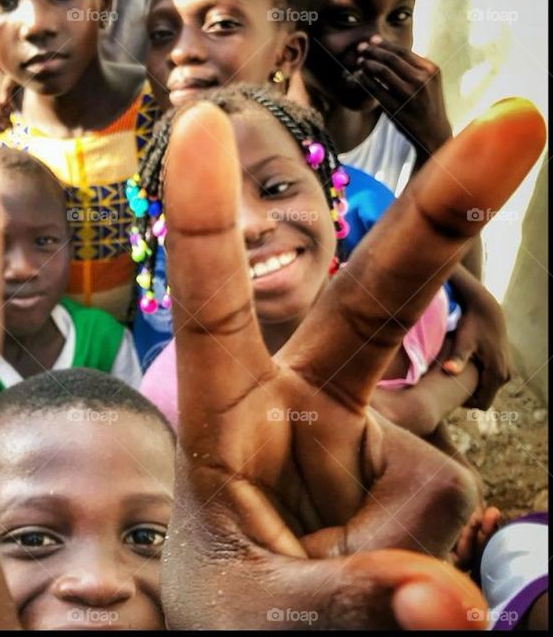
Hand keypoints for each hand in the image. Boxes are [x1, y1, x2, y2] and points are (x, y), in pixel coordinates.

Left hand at [160, 97, 544, 627]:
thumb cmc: (230, 618)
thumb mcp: (253, 614)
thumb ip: (337, 602)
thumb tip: (447, 598)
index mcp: (227, 418)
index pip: (211, 311)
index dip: (203, 220)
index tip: (194, 123)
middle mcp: (302, 411)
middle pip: (372, 304)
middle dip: (438, 218)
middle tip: (516, 126)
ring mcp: (367, 443)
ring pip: (428, 476)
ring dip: (396, 553)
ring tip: (344, 598)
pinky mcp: (417, 483)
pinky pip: (450, 517)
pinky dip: (427, 579)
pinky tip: (394, 595)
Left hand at [352, 35, 452, 158]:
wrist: (434, 132)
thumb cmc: (428, 104)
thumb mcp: (430, 82)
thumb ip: (415, 67)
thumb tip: (393, 50)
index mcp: (430, 70)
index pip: (404, 52)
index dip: (385, 45)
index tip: (372, 40)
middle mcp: (421, 80)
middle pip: (392, 59)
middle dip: (373, 51)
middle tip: (360, 47)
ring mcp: (409, 95)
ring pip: (383, 72)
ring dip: (368, 64)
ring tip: (359, 61)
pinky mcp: (397, 108)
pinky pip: (376, 90)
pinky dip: (365, 80)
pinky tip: (358, 76)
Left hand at [444, 265, 511, 410]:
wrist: (485, 309)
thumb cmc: (471, 324)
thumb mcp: (463, 341)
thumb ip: (457, 358)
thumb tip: (449, 370)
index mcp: (497, 374)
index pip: (482, 404)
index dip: (464, 403)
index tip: (448, 394)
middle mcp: (506, 375)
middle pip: (484, 397)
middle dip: (467, 395)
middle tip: (447, 385)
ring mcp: (507, 370)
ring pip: (487, 389)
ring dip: (471, 386)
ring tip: (453, 376)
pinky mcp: (504, 364)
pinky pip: (489, 380)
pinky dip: (477, 378)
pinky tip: (462, 369)